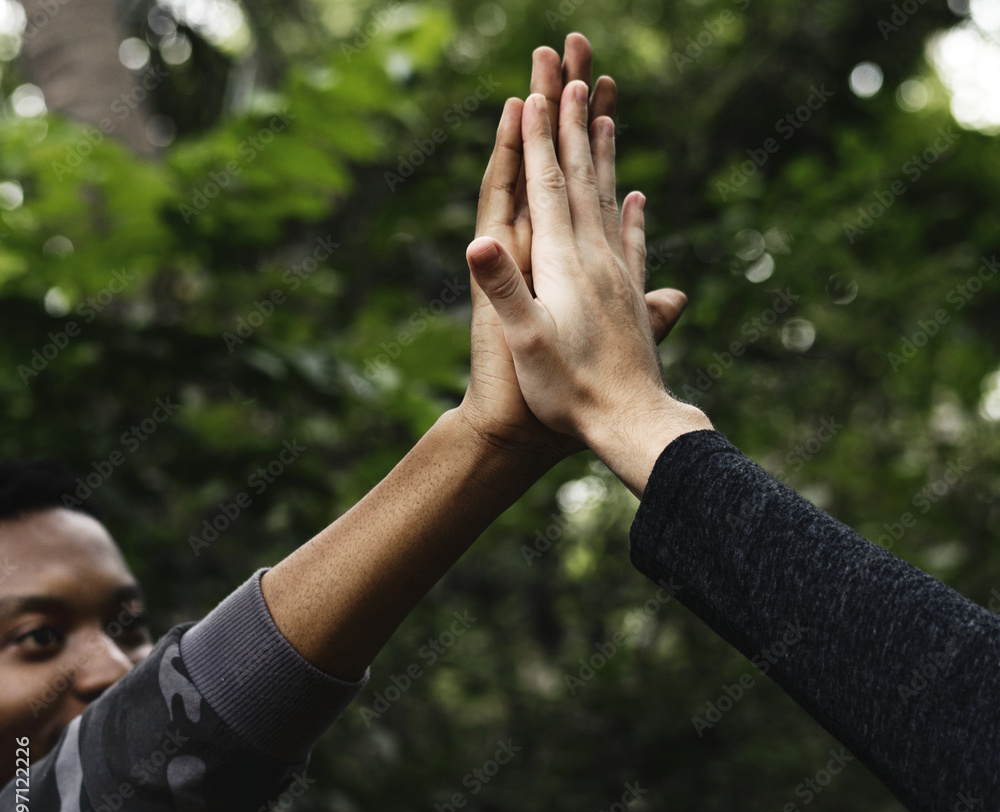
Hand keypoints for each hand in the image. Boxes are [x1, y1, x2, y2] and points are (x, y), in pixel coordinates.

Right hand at [457, 34, 688, 464]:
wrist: (631, 423)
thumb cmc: (570, 392)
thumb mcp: (526, 342)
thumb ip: (505, 289)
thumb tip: (478, 239)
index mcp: (566, 265)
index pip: (548, 188)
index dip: (541, 140)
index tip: (537, 91)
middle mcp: (597, 259)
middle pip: (583, 177)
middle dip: (574, 122)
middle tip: (574, 68)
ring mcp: (619, 275)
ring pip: (610, 198)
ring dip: (604, 153)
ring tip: (607, 112)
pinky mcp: (632, 296)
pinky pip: (631, 240)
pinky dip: (633, 211)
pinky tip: (639, 196)